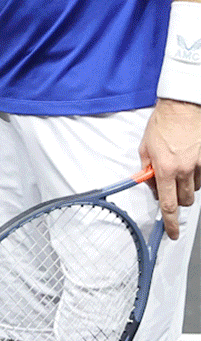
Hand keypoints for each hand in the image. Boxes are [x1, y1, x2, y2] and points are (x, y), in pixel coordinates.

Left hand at [138, 98, 200, 240]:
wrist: (182, 107)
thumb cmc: (162, 123)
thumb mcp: (145, 147)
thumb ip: (147, 168)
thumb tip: (149, 182)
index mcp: (165, 169)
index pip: (168, 204)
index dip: (170, 223)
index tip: (172, 233)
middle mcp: (184, 169)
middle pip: (184, 200)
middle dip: (177, 200)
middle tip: (170, 190)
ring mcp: (199, 164)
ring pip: (194, 189)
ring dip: (186, 187)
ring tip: (178, 171)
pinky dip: (196, 176)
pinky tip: (189, 165)